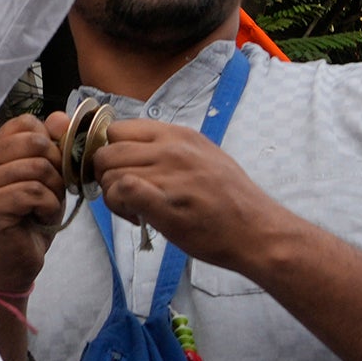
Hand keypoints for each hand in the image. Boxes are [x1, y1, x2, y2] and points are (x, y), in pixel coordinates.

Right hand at [0, 117, 66, 296]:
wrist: (11, 269)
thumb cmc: (26, 224)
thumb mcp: (45, 180)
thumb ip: (52, 148)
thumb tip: (61, 117)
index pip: (25, 124)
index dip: (49, 141)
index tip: (54, 167)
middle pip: (35, 142)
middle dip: (57, 167)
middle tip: (53, 192)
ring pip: (38, 168)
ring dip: (54, 192)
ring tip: (44, 210)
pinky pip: (33, 192)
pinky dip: (48, 207)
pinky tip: (39, 220)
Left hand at [82, 119, 289, 276]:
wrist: (256, 231)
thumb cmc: (231, 199)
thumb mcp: (205, 156)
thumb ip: (169, 149)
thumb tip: (134, 150)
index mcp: (179, 135)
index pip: (119, 129)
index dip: (111, 151)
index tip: (121, 170)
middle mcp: (172, 149)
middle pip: (107, 152)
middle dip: (105, 176)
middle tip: (123, 196)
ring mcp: (169, 175)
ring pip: (110, 175)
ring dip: (113, 197)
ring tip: (136, 210)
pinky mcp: (165, 203)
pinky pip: (122, 190)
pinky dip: (119, 206)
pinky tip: (137, 217)